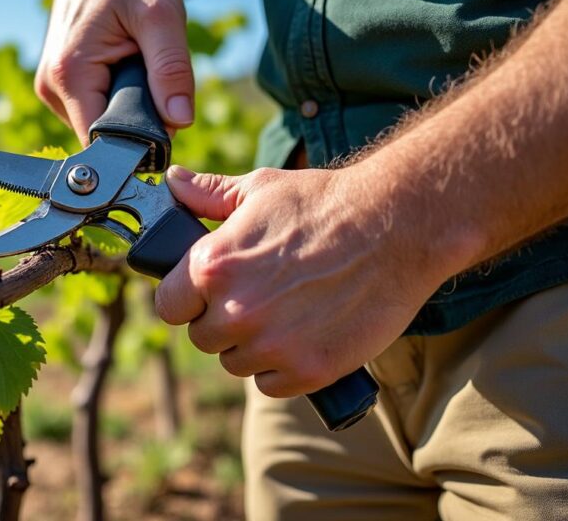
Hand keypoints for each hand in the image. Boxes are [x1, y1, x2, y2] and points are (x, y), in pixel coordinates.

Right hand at [37, 0, 194, 143]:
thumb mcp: (161, 15)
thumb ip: (172, 68)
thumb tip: (180, 121)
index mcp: (69, 75)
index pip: (103, 142)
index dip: (138, 143)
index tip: (164, 125)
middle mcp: (51, 89)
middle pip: (102, 136)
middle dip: (135, 120)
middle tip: (151, 79)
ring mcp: (51, 91)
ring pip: (99, 126)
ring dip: (126, 108)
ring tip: (133, 67)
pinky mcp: (58, 89)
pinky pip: (94, 111)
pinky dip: (115, 99)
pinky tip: (120, 70)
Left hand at [154, 165, 453, 397]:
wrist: (398, 228)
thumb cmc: (325, 203)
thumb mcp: (260, 189)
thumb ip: (208, 194)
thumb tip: (173, 183)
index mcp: (213, 266)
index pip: (169, 305)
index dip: (186, 298)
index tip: (206, 291)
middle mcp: (235, 311)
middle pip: (203, 337)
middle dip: (222, 319)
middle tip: (258, 294)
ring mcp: (271, 346)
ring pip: (236, 363)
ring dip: (253, 345)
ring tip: (287, 310)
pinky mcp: (307, 371)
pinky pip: (271, 385)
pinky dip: (283, 367)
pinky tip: (304, 334)